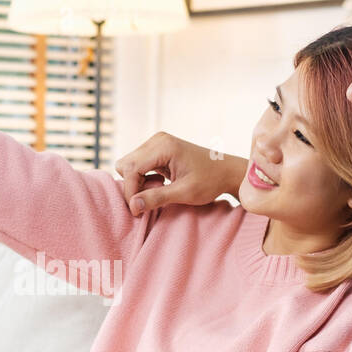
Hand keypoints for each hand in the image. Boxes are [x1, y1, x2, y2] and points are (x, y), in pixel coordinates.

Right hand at [115, 132, 248, 216]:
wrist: (226, 171)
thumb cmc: (210, 181)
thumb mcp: (184, 193)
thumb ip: (157, 198)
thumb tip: (133, 206)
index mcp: (163, 146)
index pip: (131, 168)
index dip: (131, 191)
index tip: (137, 211)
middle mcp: (157, 140)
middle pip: (125, 165)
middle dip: (133, 186)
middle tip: (151, 198)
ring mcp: (156, 143)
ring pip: (129, 165)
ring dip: (138, 183)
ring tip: (159, 190)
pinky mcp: (157, 149)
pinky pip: (138, 165)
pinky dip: (143, 178)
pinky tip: (160, 184)